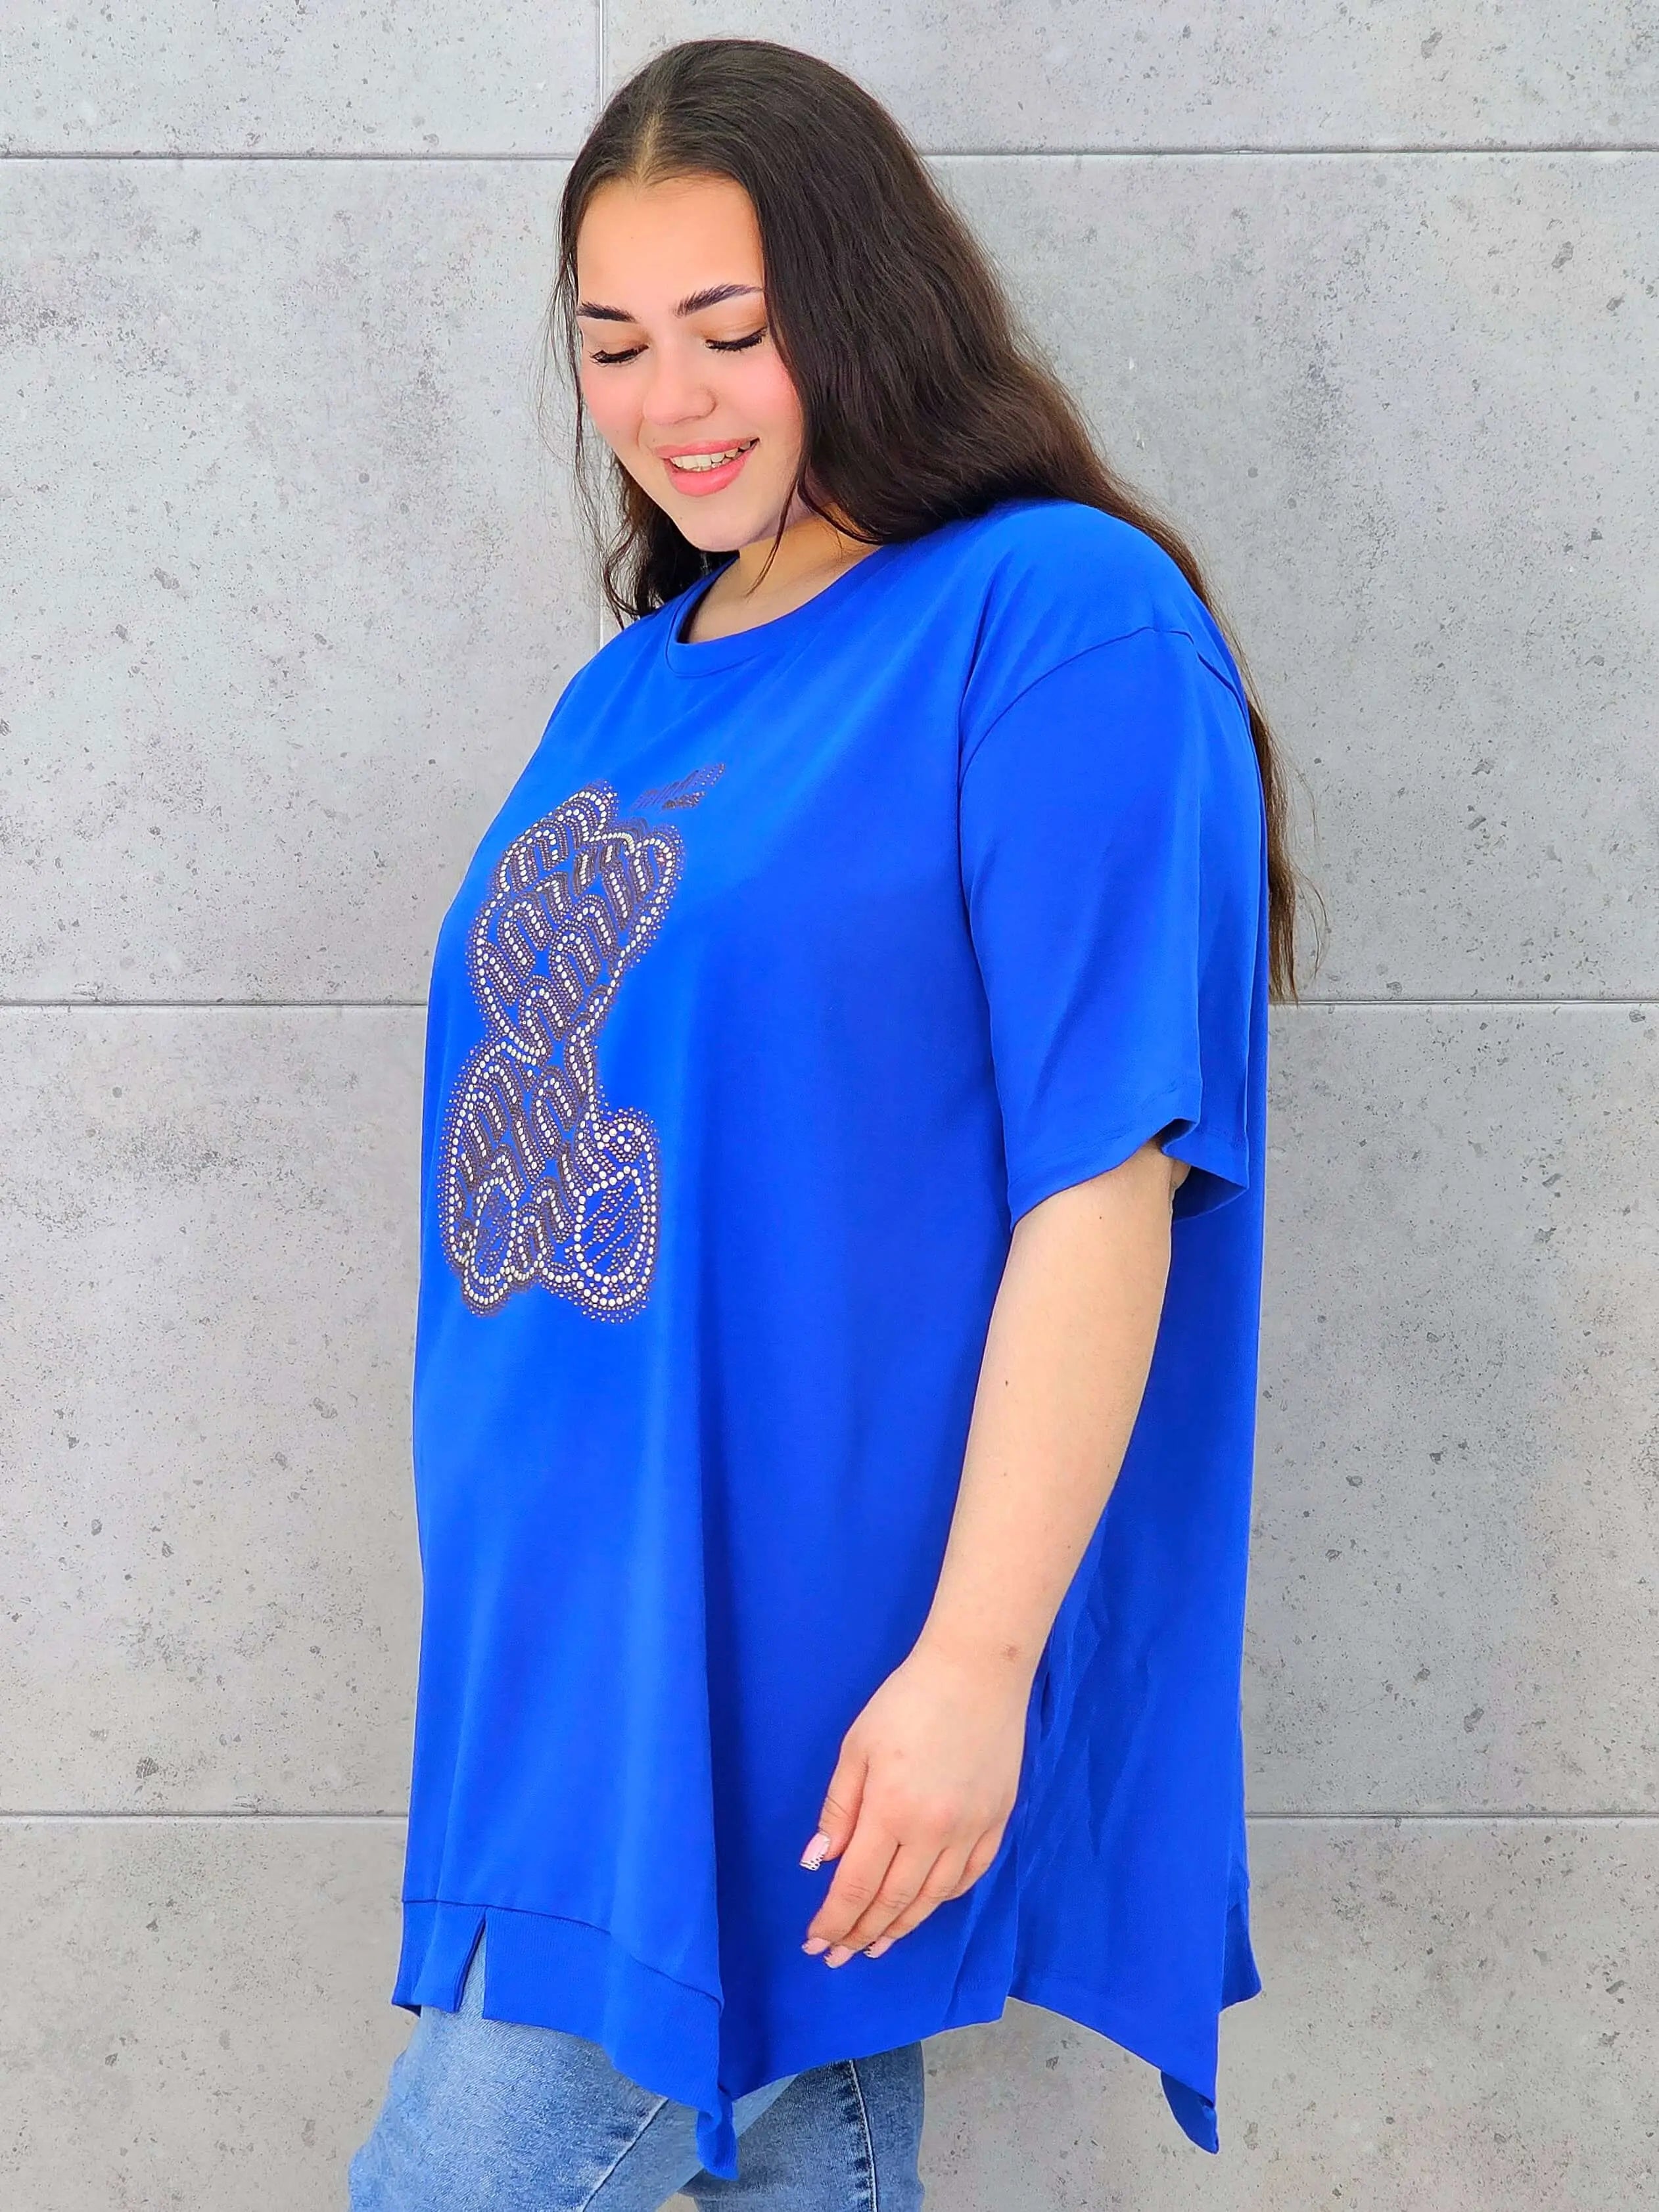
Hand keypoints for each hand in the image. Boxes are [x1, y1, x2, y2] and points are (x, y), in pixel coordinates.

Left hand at [799, 1636, 1031, 1965]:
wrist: (976, 1672)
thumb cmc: (905, 1702)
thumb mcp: (856, 1747)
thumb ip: (838, 1809)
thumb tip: (819, 1864)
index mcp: (891, 1811)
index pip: (857, 1887)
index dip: (834, 1921)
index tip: (815, 1944)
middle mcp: (934, 1833)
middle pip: (894, 1901)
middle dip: (861, 1934)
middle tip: (839, 1957)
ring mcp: (971, 1830)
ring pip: (932, 1898)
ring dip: (902, 1927)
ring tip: (877, 1945)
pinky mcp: (997, 1821)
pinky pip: (969, 1876)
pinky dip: (942, 1899)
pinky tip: (924, 1906)